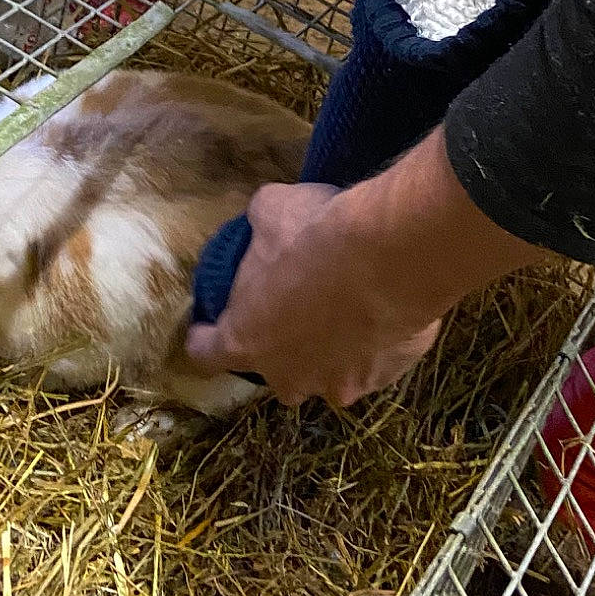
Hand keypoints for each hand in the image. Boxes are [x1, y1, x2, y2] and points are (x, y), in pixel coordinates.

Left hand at [184, 127, 540, 405]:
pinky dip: (376, 344)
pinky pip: (375, 364)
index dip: (205, 338)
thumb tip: (262, 221)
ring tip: (351, 309)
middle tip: (298, 309)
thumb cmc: (314, 237)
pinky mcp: (385, 379)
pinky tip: (386, 308)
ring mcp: (339, 385)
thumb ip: (258, 226)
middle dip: (283, 347)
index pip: (204, 355)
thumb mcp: (270, 210)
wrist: (390, 257)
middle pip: (275, 371)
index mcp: (244, 341)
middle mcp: (288, 377)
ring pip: (330, 373)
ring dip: (334, 350)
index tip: (210, 326)